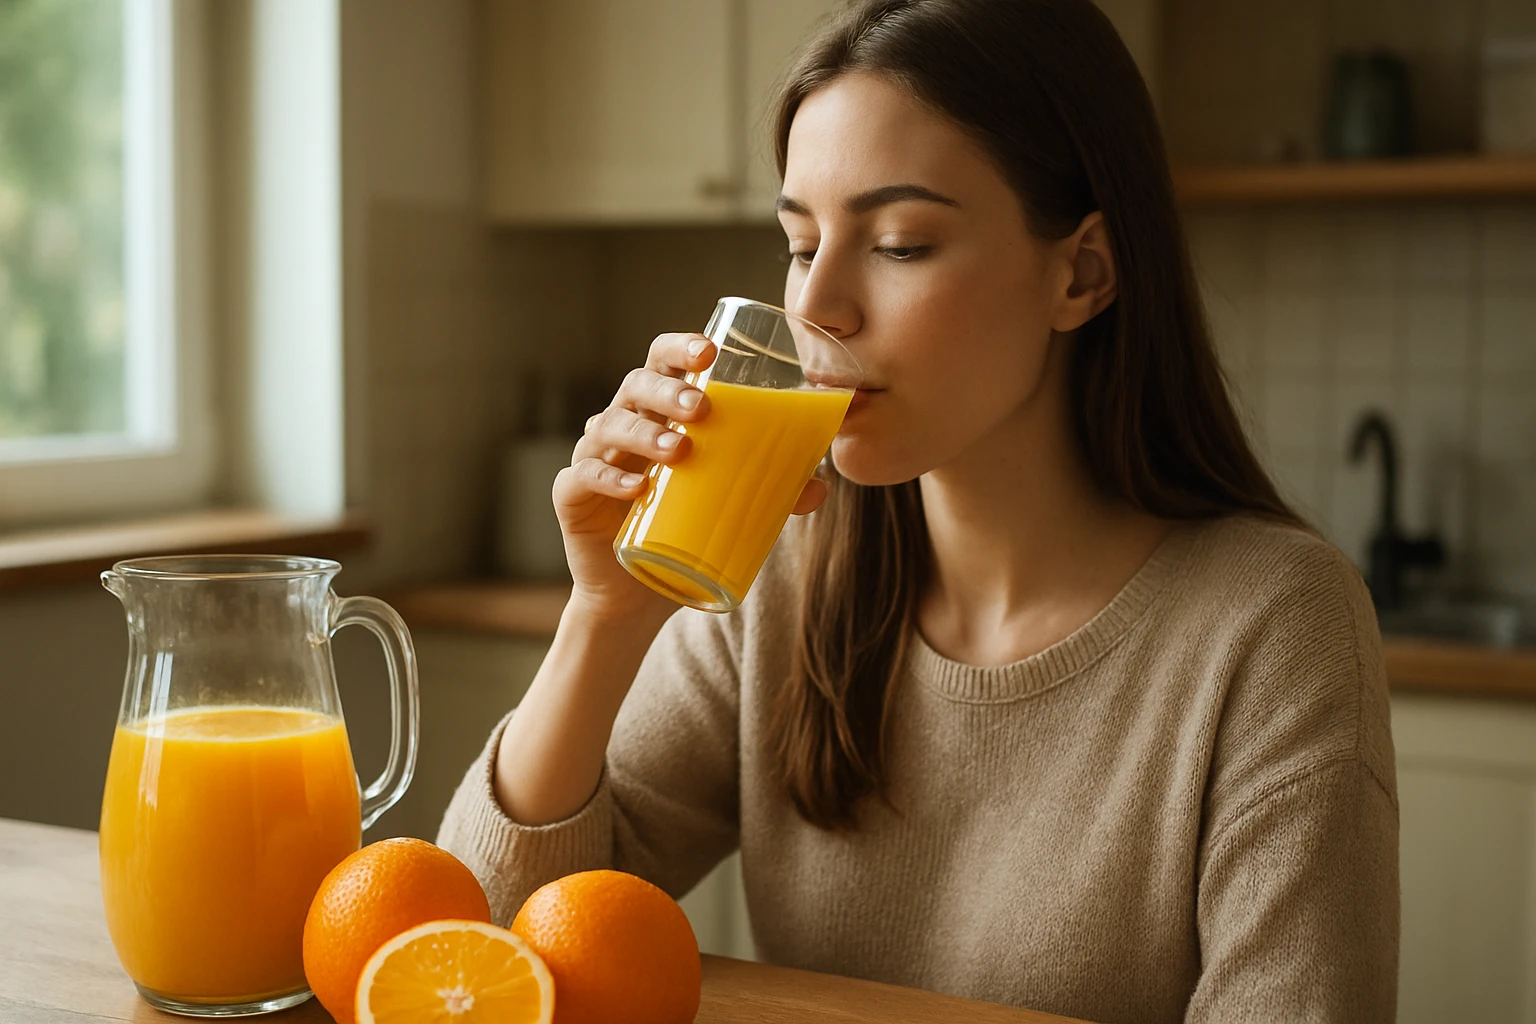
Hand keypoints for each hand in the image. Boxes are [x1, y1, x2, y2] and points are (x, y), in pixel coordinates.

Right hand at [555, 332, 828, 619]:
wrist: (638, 594)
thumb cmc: (684, 532)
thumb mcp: (731, 508)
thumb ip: (774, 493)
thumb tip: (821, 486)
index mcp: (659, 413)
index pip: (662, 362)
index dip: (680, 348)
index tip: (709, 352)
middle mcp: (623, 424)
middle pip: (636, 385)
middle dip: (668, 392)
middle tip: (701, 411)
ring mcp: (594, 456)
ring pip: (610, 425)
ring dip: (645, 433)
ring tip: (678, 451)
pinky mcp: (573, 494)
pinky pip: (584, 475)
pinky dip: (608, 477)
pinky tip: (633, 488)